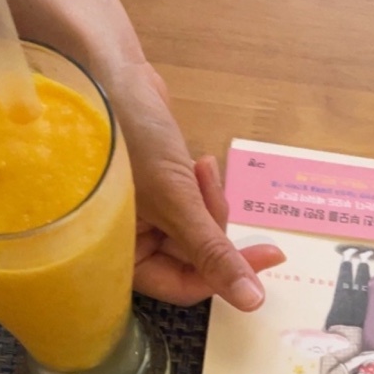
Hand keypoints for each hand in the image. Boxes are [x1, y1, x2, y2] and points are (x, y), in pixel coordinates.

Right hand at [99, 60, 284, 307]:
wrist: (104, 69)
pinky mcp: (156, 193)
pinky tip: (200, 161)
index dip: (227, 275)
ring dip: (210, 201)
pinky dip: (202, 188)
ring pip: (201, 231)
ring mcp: (143, 218)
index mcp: (118, 258)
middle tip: (210, 186)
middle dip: (214, 225)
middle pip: (197, 260)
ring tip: (201, 166)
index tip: (270, 255)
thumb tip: (252, 303)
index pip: (186, 287)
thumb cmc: (128, 135)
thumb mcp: (176, 201)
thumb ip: (214, 254)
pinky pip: (194, 206)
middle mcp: (129, 245)